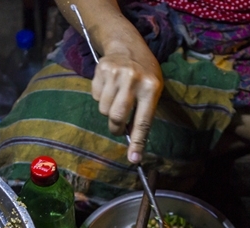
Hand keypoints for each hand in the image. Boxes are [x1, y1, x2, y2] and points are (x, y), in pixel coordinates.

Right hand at [91, 46, 162, 163]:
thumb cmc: (144, 75)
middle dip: (116, 128)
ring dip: (108, 111)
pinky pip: (96, 96)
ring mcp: (116, 73)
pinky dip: (101, 98)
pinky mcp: (101, 69)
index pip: (143, 121)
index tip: (134, 159)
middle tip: (119, 128)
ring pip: (104, 109)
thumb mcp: (153, 91)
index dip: (138, 142)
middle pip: (117, 117)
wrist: (128, 46)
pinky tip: (109, 87)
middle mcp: (133, 80)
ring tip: (116, 100)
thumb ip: (144, 114)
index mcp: (151, 88)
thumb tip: (133, 144)